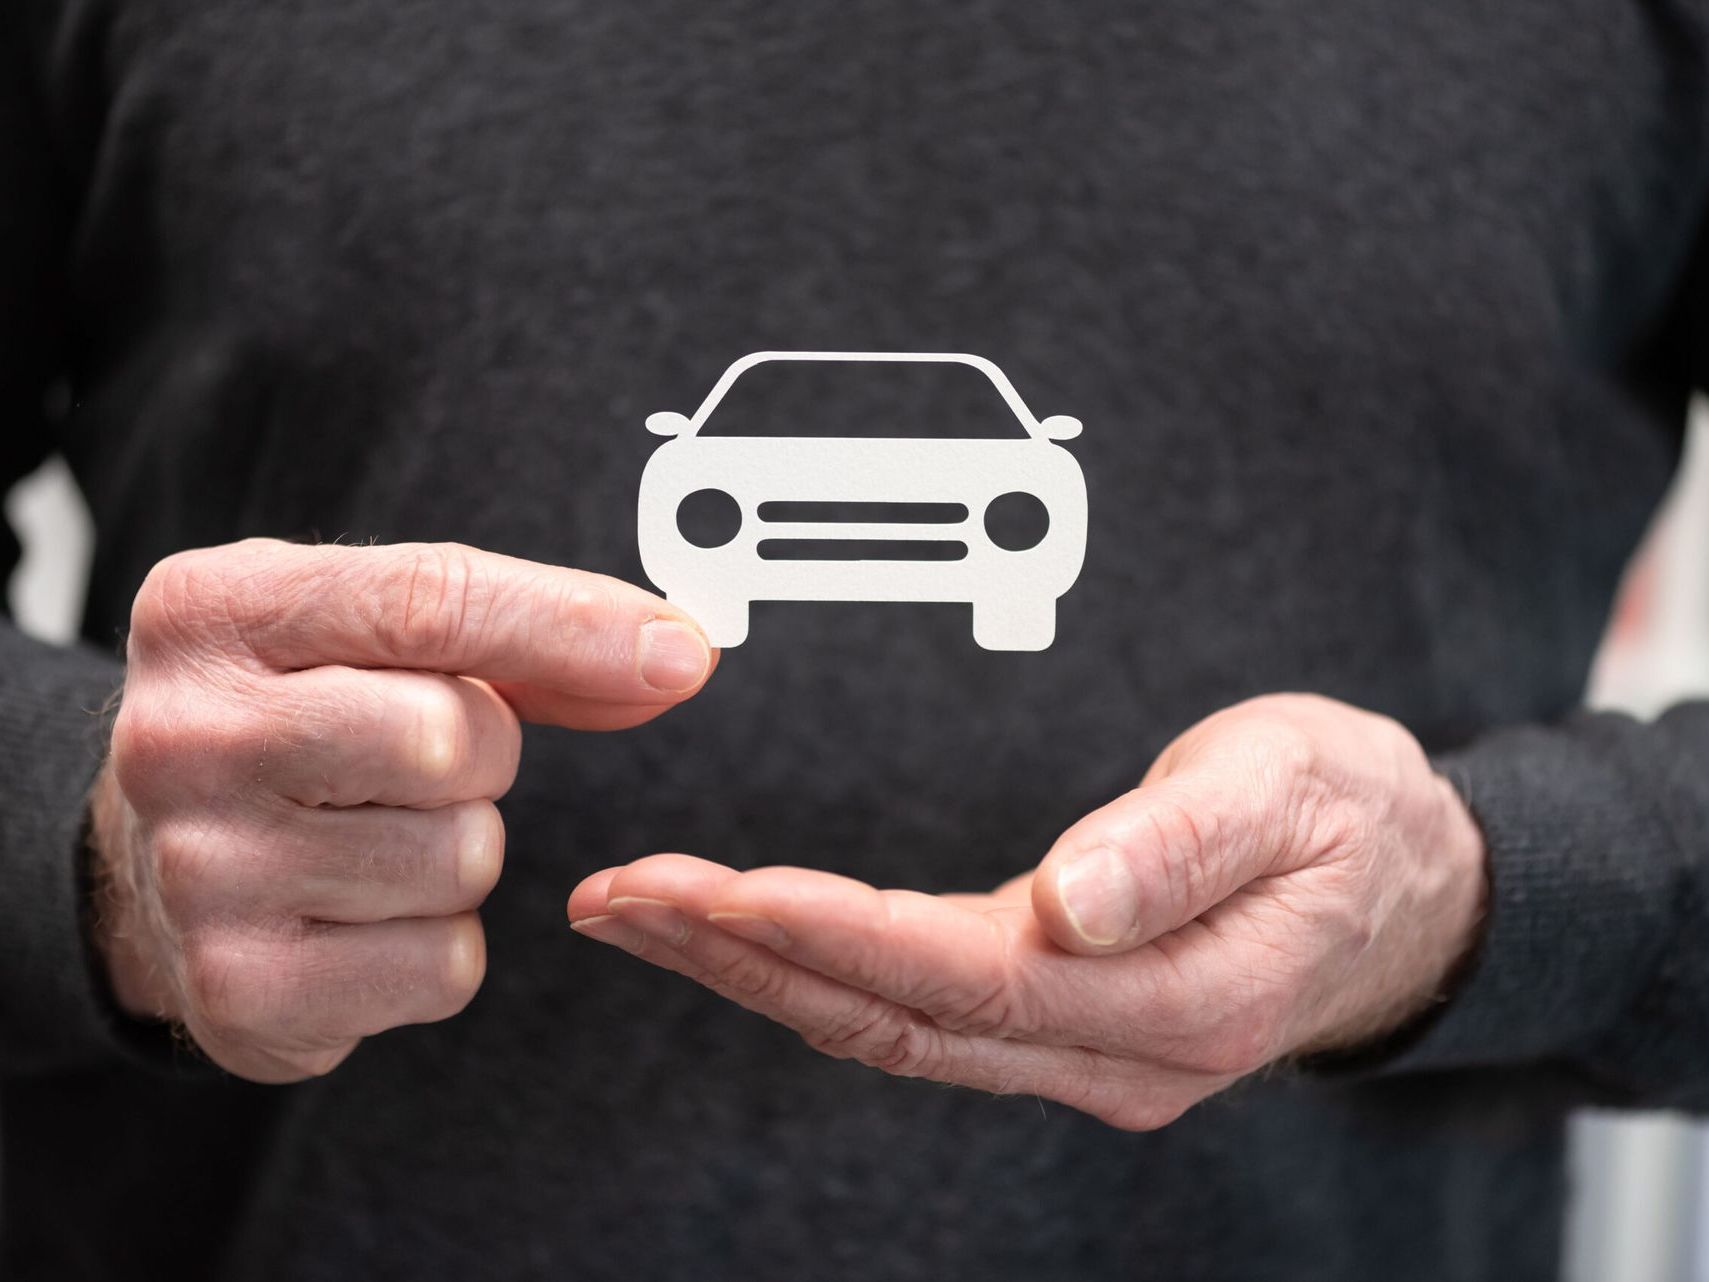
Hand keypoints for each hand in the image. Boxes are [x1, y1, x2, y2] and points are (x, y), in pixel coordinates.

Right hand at [93, 538, 714, 1082]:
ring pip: (460, 855)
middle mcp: (183, 736)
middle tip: (423, 761)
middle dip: (483, 751)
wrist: (152, 864)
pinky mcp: (241, 987)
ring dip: (459, 851)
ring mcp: (202, 869)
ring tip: (375, 836)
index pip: (427, 600)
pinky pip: (445, 963)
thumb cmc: (299, 723)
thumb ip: (524, 636)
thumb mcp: (371, 638)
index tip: (683, 653)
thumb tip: (675, 656)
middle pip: (452, 738)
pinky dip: (439, 944)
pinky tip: (362, 915)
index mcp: (213, 611)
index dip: (573, 626)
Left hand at [567, 694, 1485, 1129]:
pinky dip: (812, 969)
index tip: (727, 886)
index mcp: (1179, 1000)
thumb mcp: (1292, 789)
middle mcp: (1113, 1051)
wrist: (1403, 881)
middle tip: (624, 899)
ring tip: (642, 911)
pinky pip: (909, 1009)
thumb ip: (1183, 844)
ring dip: (754, 968)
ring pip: (884, 1023)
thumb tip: (1074, 899)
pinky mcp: (1052, 1021)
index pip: (972, 979)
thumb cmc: (1351, 817)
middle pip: (896, 1016)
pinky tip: (741, 934)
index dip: (842, 935)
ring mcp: (1079, 1049)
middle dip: (747, 955)